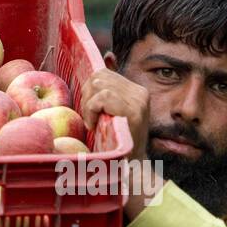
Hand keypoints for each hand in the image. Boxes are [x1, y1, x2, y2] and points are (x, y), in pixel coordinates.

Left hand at [79, 69, 161, 219]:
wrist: (130, 170)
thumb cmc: (116, 144)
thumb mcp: (112, 112)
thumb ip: (109, 89)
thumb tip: (108, 55)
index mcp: (137, 91)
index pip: (104, 73)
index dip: (89, 90)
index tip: (90, 110)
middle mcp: (140, 93)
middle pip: (99, 76)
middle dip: (86, 96)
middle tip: (89, 118)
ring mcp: (138, 101)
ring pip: (99, 84)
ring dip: (88, 105)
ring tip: (92, 123)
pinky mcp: (133, 110)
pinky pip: (102, 97)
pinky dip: (91, 110)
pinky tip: (94, 125)